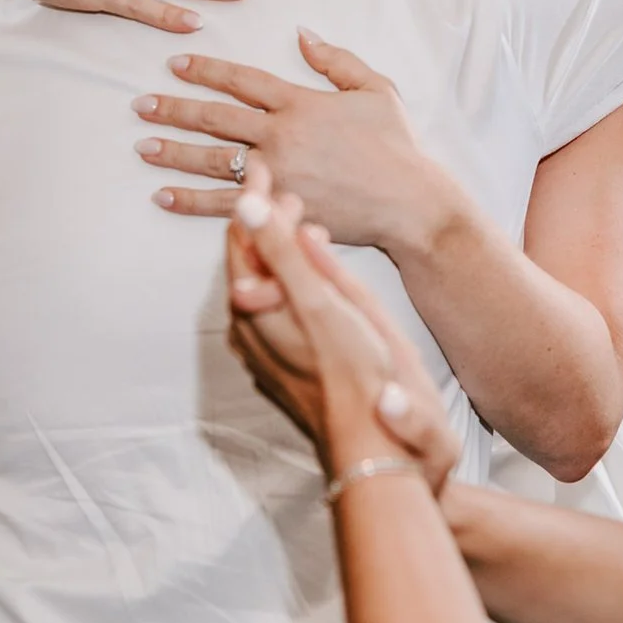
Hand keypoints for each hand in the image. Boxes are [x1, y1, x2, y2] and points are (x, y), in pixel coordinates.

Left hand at [137, 29, 446, 250]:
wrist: (409, 201)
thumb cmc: (397, 145)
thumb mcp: (375, 89)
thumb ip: (336, 59)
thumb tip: (302, 33)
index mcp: (301, 103)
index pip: (242, 80)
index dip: (206, 69)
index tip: (177, 63)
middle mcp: (281, 135)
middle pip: (216, 118)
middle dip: (175, 108)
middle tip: (141, 105)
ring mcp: (275, 174)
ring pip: (211, 159)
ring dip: (173, 151)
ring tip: (142, 146)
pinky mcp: (276, 208)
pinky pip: (223, 205)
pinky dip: (190, 201)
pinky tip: (163, 196)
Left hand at [225, 164, 457, 487]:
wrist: (377, 456)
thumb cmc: (358, 378)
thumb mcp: (324, 304)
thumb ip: (285, 253)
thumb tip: (250, 204)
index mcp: (256, 312)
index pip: (245, 239)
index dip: (256, 198)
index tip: (269, 166)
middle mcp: (252, 335)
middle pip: (249, 265)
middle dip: (267, 224)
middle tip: (289, 191)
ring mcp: (267, 358)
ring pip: (264, 289)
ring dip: (280, 253)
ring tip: (304, 226)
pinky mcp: (284, 374)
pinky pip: (277, 313)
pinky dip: (291, 284)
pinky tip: (313, 280)